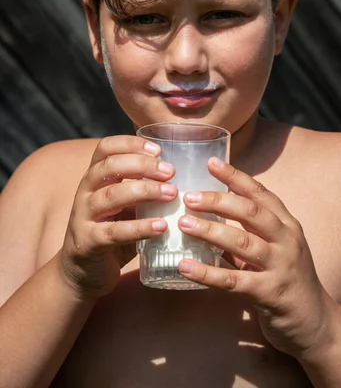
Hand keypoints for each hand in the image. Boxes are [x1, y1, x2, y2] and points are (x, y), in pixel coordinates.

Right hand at [60, 135, 175, 299]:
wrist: (82, 273)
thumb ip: (141, 188)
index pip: (106, 148)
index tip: (158, 149)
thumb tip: (182, 174)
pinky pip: (114, 232)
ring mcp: (83, 217)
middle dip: (142, 165)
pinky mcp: (88, 243)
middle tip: (170, 172)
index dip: (131, 144)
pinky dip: (140, 227)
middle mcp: (85, 192)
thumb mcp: (124, 205)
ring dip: (144, 191)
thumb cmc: (112, 230)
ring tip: (171, 193)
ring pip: (111, 196)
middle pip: (109, 166)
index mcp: (94, 177)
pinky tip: (161, 226)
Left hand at [177, 157, 332, 357]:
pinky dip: (207, 273)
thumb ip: (249, 232)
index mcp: (287, 225)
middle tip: (190, 196)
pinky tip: (185, 267)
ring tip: (184, 224)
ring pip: (243, 242)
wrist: (318, 324)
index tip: (212, 163)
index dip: (236, 177)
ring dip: (210, 231)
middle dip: (219, 200)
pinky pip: (234, 281)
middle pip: (252, 212)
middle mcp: (287, 241)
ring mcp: (281, 267)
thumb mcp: (275, 249)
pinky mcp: (271, 293)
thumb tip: (210, 214)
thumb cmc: (288, 280)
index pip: (261, 193)